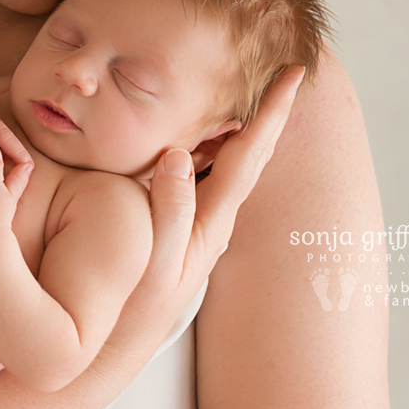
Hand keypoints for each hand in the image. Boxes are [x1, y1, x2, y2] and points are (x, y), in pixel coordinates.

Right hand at [113, 66, 305, 346]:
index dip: (273, 111)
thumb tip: (178, 153)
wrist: (112, 340)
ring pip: (226, 159)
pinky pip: (200, 170)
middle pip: (249, 151)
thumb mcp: (156, 262)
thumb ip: (169, 210)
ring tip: (251, 86)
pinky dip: (208, 141)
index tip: (296, 72)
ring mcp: (197, 220)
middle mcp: (213, 216)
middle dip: (268, 109)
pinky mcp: (177, 222)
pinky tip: (198, 129)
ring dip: (240, 123)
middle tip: (284, 67)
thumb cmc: (135, 305)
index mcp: (214, 219)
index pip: (250, 154)